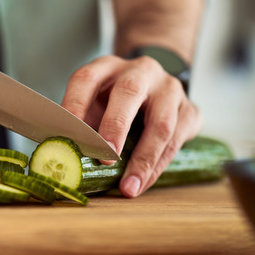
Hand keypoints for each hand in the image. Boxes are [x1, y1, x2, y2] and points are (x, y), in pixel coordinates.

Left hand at [61, 54, 202, 197]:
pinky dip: (157, 166)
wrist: (157, 89)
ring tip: (129, 187)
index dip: (75, 104)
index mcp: (108, 67)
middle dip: (115, 127)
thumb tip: (64, 157)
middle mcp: (141, 71)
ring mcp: (170, 88)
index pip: (87, 78)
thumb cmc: (116, 103)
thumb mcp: (96, 104)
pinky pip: (176, 140)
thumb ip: (82, 125)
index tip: (69, 135)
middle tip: (106, 159)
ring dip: (143, 159)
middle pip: (129, 92)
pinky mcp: (190, 110)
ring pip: (161, 122)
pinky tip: (143, 182)